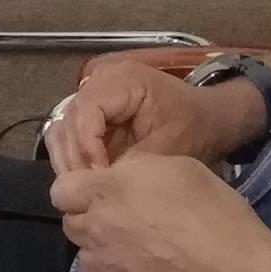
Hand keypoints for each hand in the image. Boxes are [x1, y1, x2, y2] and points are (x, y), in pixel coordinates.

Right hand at [52, 57, 268, 174]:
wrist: (208, 118)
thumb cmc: (194, 128)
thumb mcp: (168, 148)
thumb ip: (130, 163)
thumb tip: (97, 185)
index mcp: (124, 80)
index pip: (86, 111)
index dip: (86, 147)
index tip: (99, 179)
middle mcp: (102, 80)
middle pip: (68, 120)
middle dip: (75, 158)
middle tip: (88, 190)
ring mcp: (94, 94)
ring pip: (62, 128)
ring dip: (70, 160)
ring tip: (86, 188)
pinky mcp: (93, 111)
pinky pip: (71, 134)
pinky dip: (75, 158)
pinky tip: (88, 180)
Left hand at [52, 154, 270, 271]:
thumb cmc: (212, 211)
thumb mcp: (175, 167)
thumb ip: (133, 171)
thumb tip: (118, 181)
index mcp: (106, 191)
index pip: (60, 190)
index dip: (80, 190)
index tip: (104, 194)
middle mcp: (95, 229)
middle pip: (71, 223)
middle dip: (90, 219)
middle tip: (126, 221)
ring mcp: (104, 269)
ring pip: (87, 256)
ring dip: (104, 250)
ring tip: (140, 252)